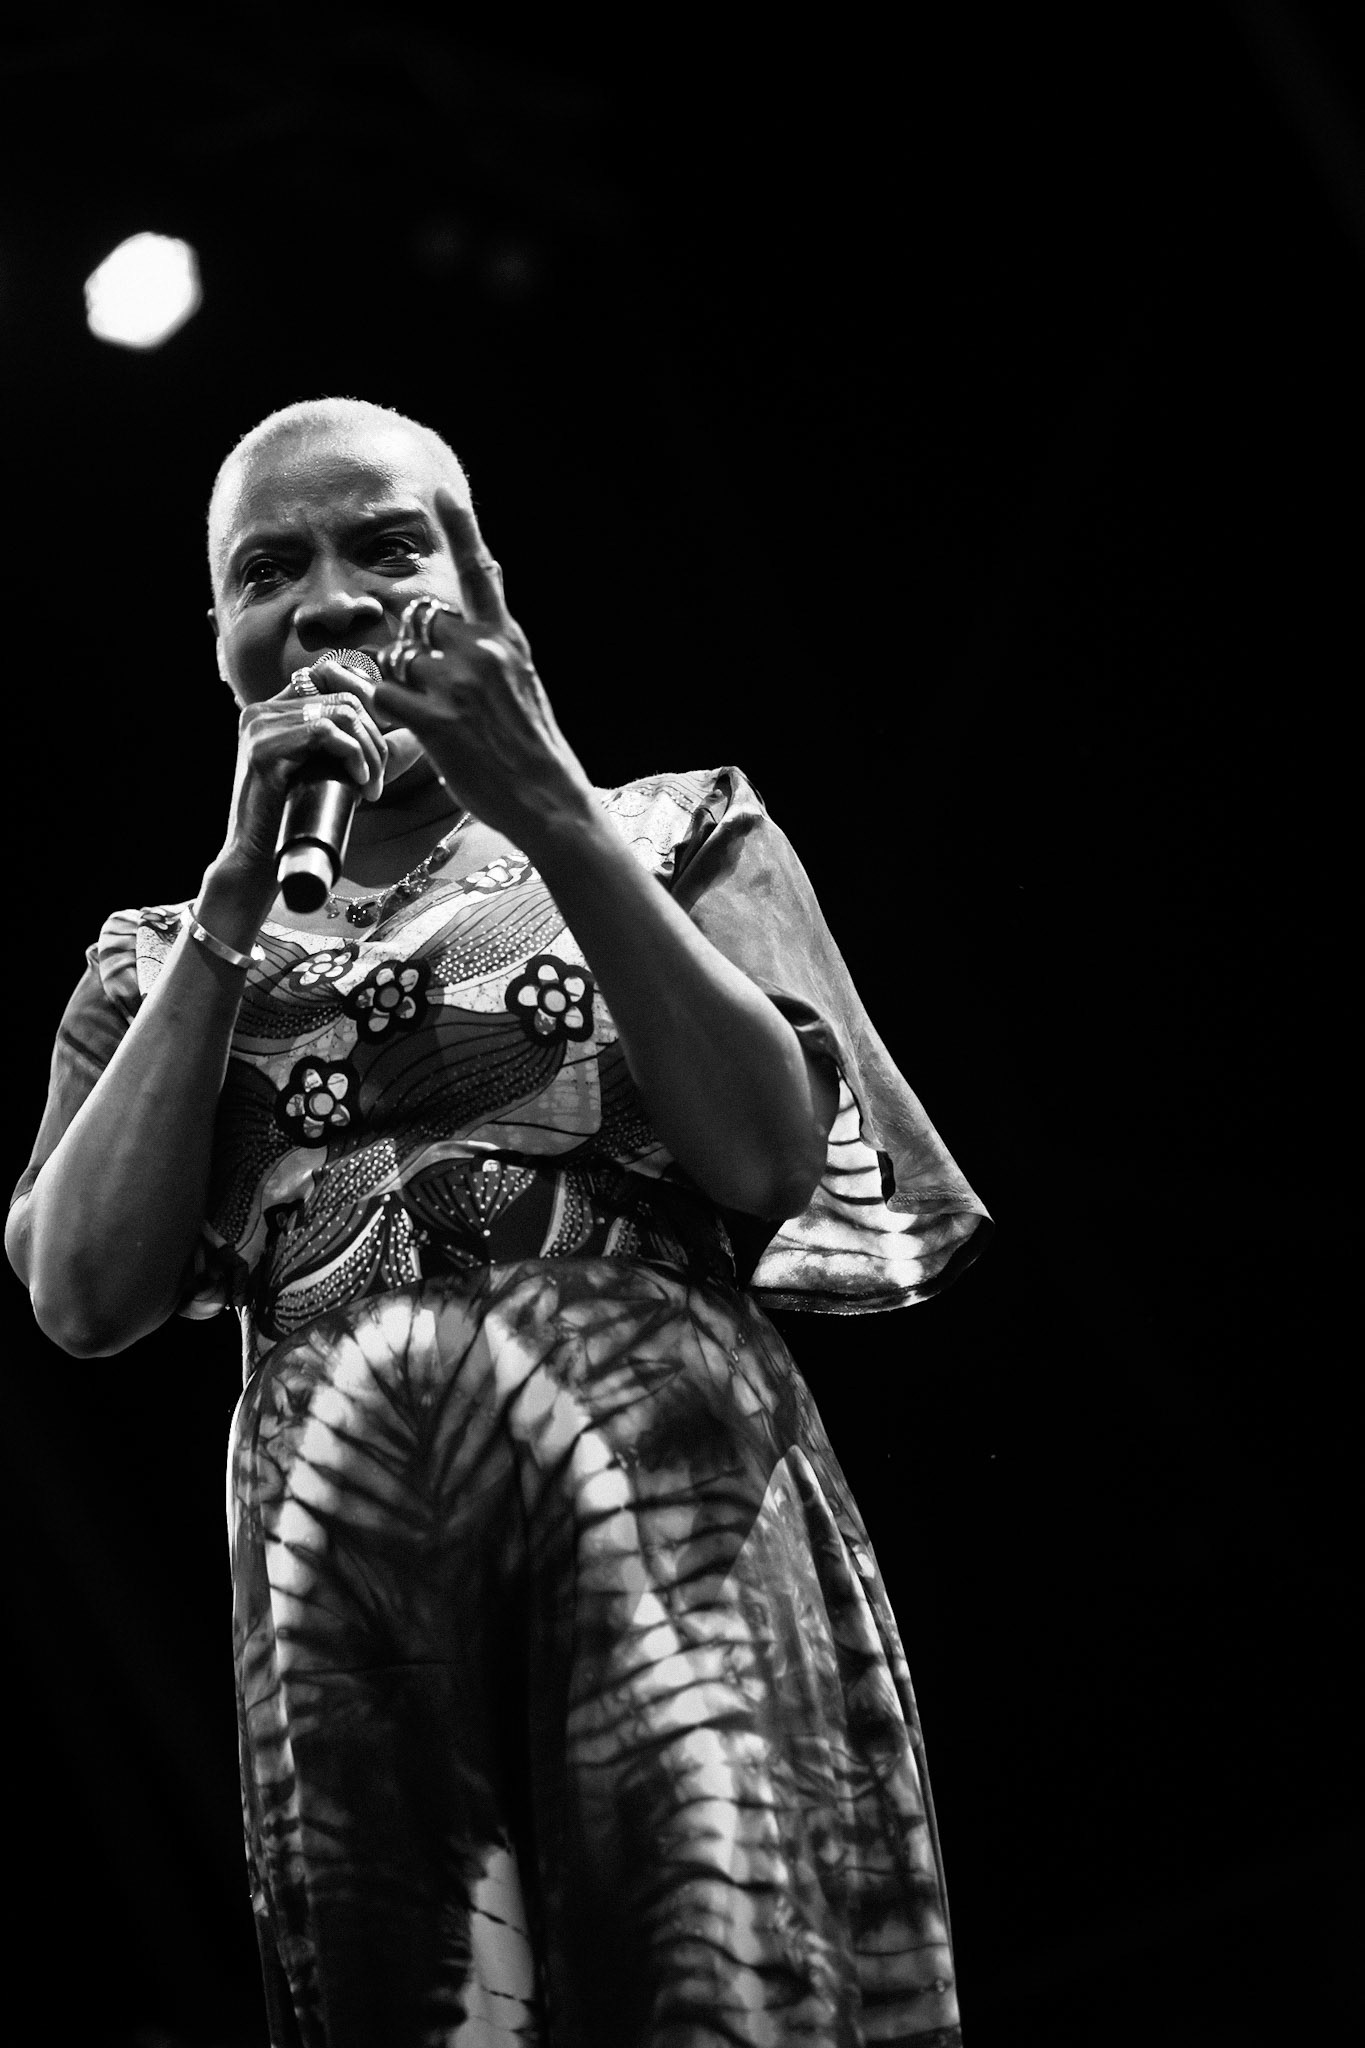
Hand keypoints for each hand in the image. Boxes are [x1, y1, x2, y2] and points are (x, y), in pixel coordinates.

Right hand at [216, 656, 389, 893]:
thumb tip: (418, 736)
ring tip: (372, 786)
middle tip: (379, 779)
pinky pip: (323, 732)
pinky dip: (353, 755)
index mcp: (274, 712)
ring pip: (340, 712)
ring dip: (369, 750)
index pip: (330, 675)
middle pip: (344, 696)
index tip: (383, 742)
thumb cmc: (298, 824)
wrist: (258, 863)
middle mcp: (262, 711)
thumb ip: (369, 752)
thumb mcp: (337, 777)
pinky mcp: (263, 748)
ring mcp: (259, 726)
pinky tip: (359, 782)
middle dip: (375, 737)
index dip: (368, 700)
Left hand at [372, 490, 594, 850]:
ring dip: (394, 680)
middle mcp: (482, 652)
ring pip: (397, 658)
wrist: (547, 796)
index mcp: (506, 640)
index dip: (461, 529)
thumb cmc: (532, 744)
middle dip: (409, 645)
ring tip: (418, 711)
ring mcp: (458, 685)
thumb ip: (496, 638)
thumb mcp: (525, 678)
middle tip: (421, 682)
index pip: (481, 573)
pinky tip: (378, 712)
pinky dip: (369, 700)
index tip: (441, 494)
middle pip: (419, 620)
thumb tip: (485, 586)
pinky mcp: (437, 721)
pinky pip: (382, 694)